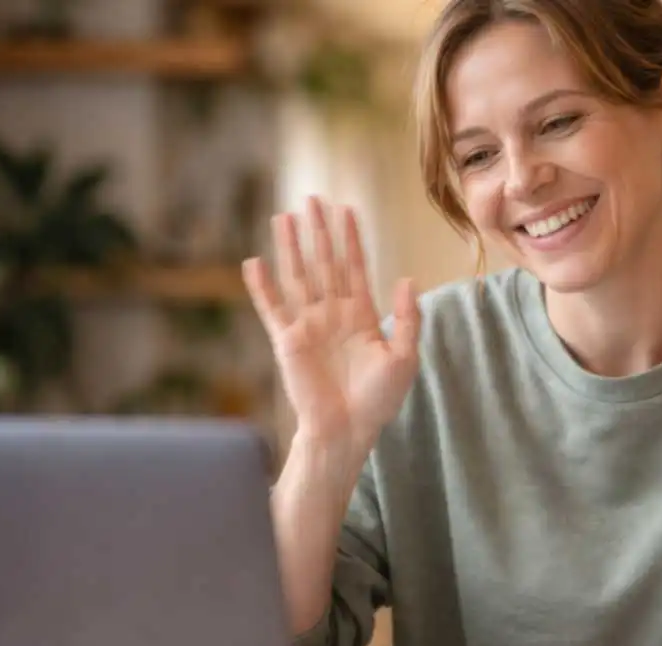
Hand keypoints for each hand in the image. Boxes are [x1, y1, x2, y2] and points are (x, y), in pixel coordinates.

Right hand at [243, 197, 420, 457]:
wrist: (349, 430)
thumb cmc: (379, 400)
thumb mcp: (405, 357)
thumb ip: (407, 319)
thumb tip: (407, 278)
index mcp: (362, 316)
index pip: (355, 268)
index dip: (351, 239)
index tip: (347, 209)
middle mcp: (333, 315)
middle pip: (325, 263)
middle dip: (319, 231)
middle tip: (312, 199)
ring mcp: (309, 326)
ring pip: (299, 277)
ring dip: (292, 247)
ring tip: (285, 217)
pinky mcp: (288, 341)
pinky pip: (272, 308)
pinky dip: (262, 286)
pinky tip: (254, 262)